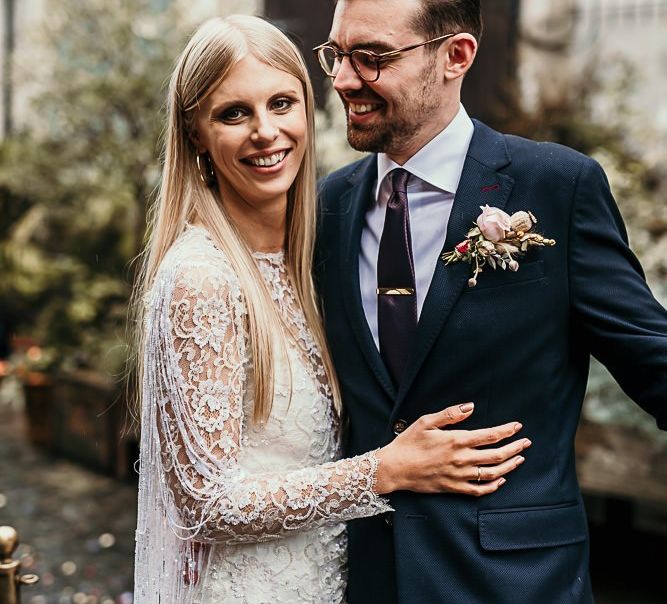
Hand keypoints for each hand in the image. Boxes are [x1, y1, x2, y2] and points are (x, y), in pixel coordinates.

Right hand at [375, 403, 530, 496]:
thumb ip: (450, 414)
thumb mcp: (426, 421)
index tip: (518, 426)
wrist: (394, 468)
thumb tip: (471, 406)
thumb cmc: (408, 442)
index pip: (490, 435)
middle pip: (497, 455)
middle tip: (526, 442)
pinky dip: (494, 486)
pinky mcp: (454, 488)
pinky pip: (479, 490)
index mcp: (456, 440)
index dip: (507, 431)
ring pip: (493, 473)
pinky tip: (501, 480)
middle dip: (515, 448)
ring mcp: (459, 476)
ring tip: (519, 459)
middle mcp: (461, 459)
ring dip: (510, 466)